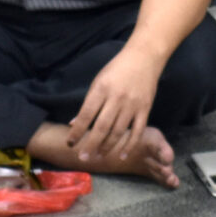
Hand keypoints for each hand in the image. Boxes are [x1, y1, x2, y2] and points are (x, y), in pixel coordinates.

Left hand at [65, 46, 164, 165]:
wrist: (144, 58)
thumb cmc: (117, 69)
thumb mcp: (98, 81)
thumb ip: (88, 103)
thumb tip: (75, 124)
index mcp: (102, 89)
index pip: (86, 115)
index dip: (77, 131)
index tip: (70, 143)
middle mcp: (117, 98)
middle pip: (102, 127)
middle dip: (90, 144)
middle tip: (82, 158)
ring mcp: (132, 105)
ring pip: (118, 132)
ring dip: (107, 147)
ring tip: (98, 156)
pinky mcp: (145, 109)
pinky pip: (137, 131)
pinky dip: (129, 145)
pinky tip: (121, 155)